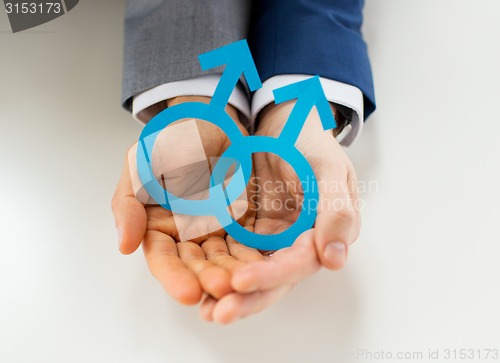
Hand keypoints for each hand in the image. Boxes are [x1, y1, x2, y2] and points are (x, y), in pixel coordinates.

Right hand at [111, 96, 263, 304]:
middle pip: (196, 265)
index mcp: (159, 228)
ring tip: (243, 283)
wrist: (208, 123)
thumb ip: (128, 205)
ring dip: (233, 274)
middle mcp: (187, 236)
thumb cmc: (169, 143)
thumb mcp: (139, 168)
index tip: (188, 293)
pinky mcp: (242, 222)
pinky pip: (248, 243)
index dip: (174, 277)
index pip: (164, 259)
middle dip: (208, 279)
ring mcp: (217, 231)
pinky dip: (254, 257)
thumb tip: (124, 245)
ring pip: (224, 259)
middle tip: (222, 288)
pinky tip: (262, 267)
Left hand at [200, 101, 360, 322]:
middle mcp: (297, 244)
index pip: (298, 262)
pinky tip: (197, 283)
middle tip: (217, 312)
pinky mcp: (249, 231)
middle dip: (247, 298)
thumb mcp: (328, 167)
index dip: (271, 275)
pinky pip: (233, 254)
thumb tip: (334, 259)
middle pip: (274, 279)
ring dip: (229, 293)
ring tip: (203, 309)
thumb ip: (336, 209)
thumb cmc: (310, 142)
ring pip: (251, 272)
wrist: (284, 125)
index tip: (241, 281)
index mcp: (323, 233)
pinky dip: (218, 269)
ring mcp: (272, 239)